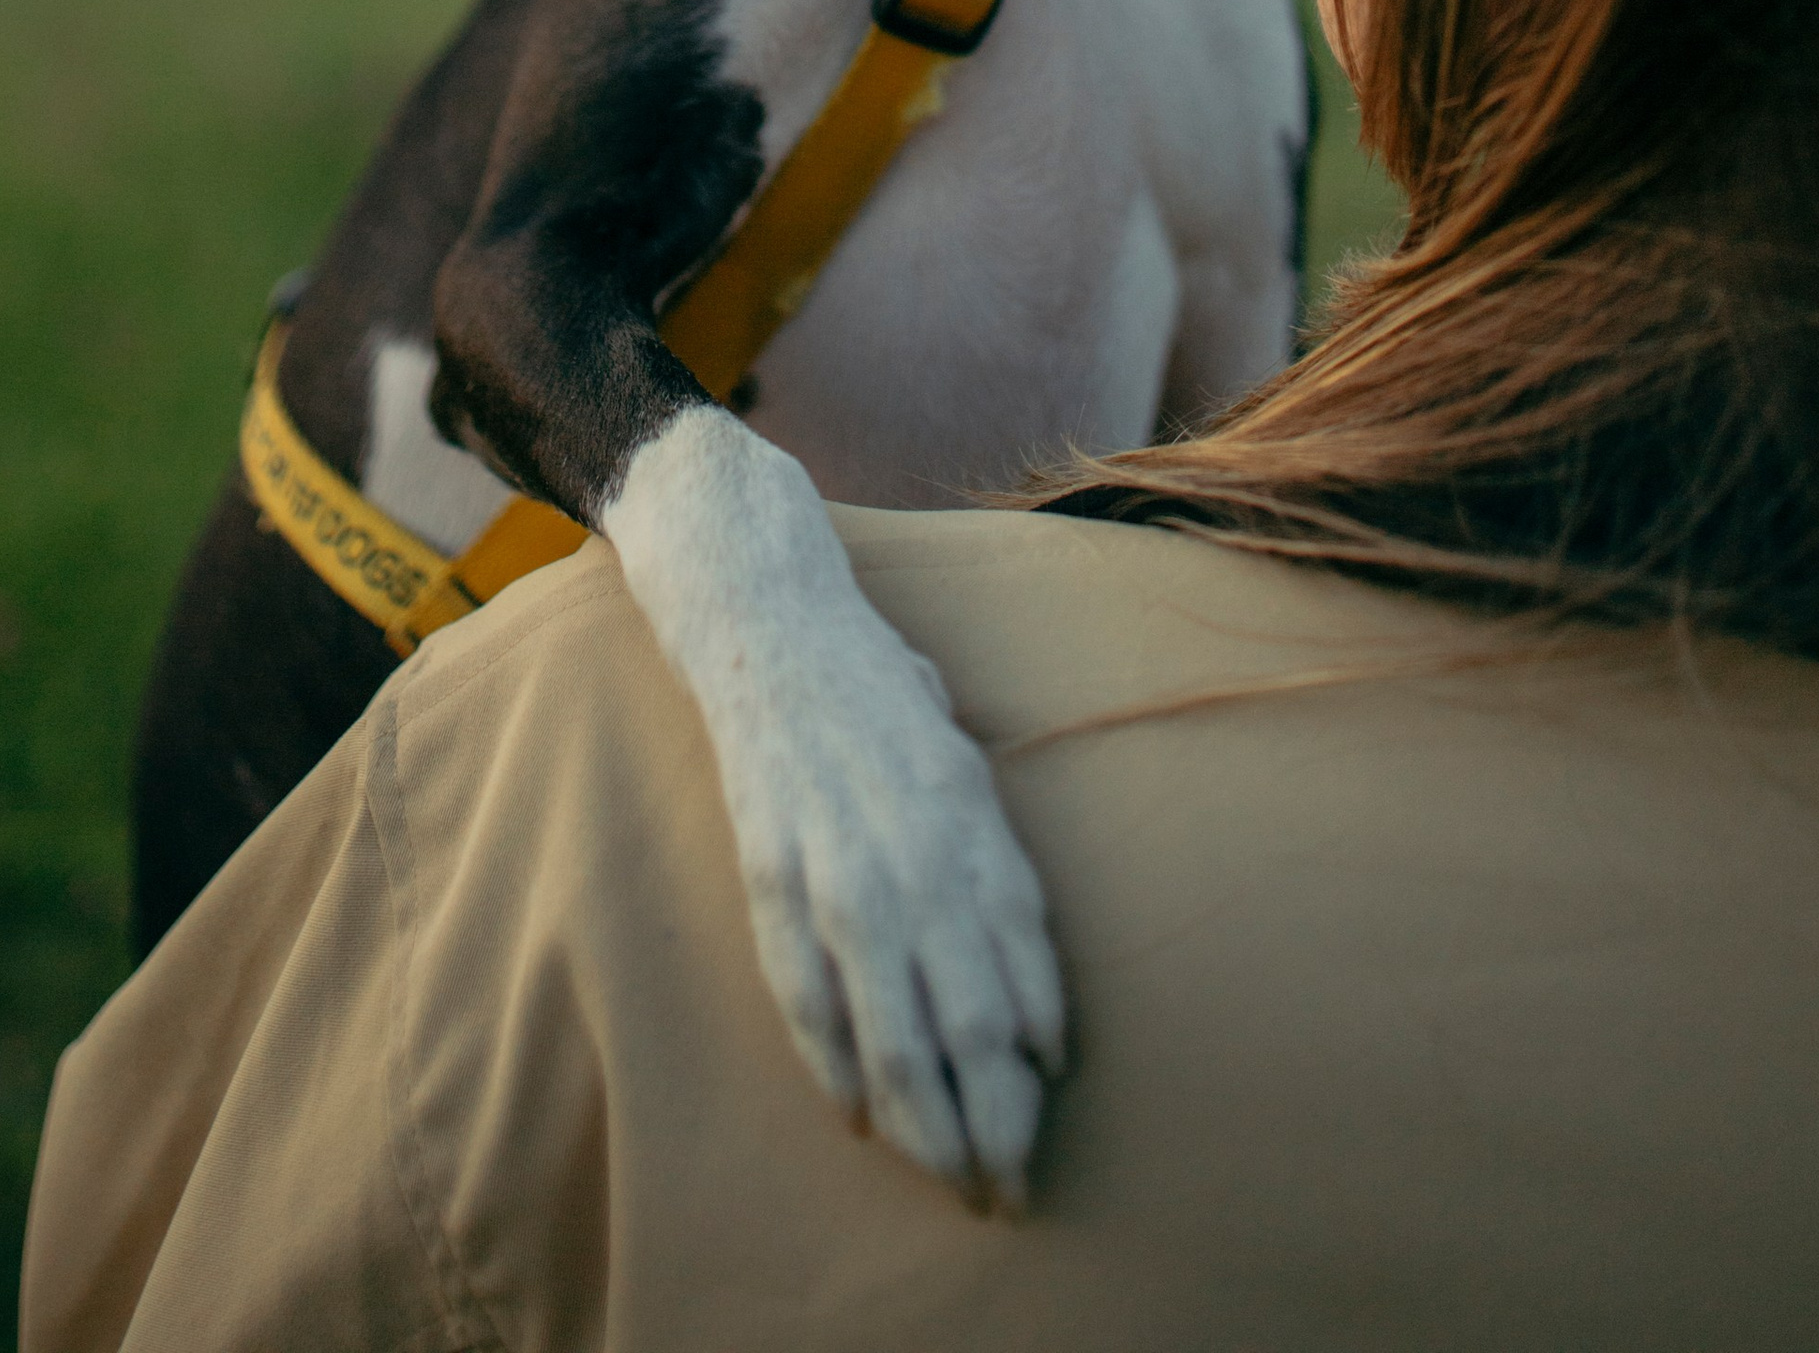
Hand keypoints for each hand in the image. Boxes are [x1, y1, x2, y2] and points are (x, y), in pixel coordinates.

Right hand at [601, 407, 1064, 1204]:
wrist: (772, 628)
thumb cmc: (883, 703)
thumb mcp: (965, 769)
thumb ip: (997, 874)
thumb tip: (1032, 994)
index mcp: (975, 824)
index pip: (1024, 973)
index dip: (1038, 1056)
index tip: (1046, 1109)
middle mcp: (915, 859)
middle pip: (969, 1028)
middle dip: (994, 1124)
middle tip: (1009, 1189)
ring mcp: (837, 874)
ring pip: (891, 1037)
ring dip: (924, 1123)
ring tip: (948, 1178)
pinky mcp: (772, 879)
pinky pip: (809, 1003)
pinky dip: (837, 1071)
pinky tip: (859, 1120)